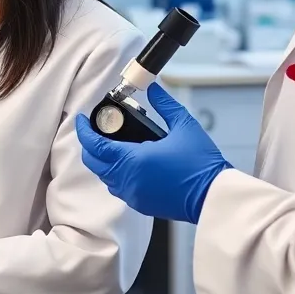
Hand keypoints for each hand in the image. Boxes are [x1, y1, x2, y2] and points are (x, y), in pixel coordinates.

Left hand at [75, 83, 230, 223]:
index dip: (83, 130)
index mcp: (132, 160)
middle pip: (94, 162)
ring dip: (103, 160)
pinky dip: (116, 174)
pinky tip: (128, 163)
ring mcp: (133, 195)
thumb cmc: (201, 163)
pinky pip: (118, 188)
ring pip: (104, 176)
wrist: (213, 196)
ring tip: (112, 144)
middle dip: (89, 145)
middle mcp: (127, 180)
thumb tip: (153, 88)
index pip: (95, 145)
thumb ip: (164, 104)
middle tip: (94, 130)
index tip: (81, 119)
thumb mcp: (184, 125)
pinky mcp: (141, 204)